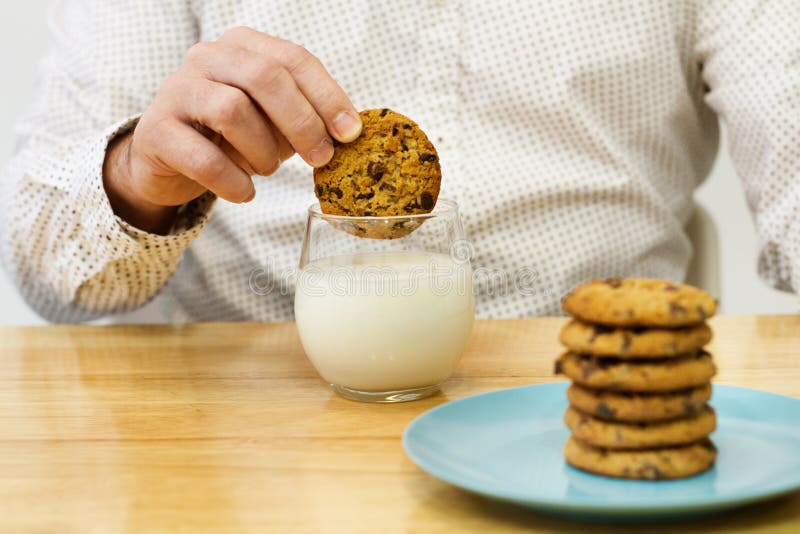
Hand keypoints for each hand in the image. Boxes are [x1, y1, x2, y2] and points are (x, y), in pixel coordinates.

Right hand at [103, 26, 361, 233]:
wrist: (168, 162)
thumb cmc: (230, 138)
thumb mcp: (273, 122)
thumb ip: (304, 119)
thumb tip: (345, 134)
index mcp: (242, 47)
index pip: (293, 59)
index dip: (327, 96)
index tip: (350, 133)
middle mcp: (207, 57)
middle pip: (264, 77)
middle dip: (302, 122)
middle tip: (321, 158)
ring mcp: (176, 90)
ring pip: (233, 111)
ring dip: (262, 151)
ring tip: (266, 169)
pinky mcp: (156, 131)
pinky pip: (204, 158)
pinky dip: (233, 181)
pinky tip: (243, 191)